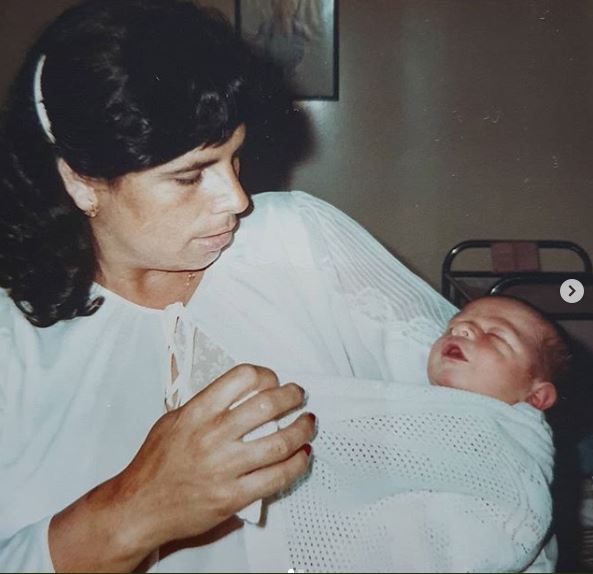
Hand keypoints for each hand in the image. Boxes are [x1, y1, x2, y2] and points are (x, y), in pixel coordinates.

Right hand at [113, 363, 313, 550]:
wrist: (139, 507)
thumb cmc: (154, 465)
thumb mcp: (172, 421)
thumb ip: (205, 405)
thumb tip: (239, 393)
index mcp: (197, 412)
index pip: (242, 377)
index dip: (265, 375)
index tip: (273, 380)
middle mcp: (213, 436)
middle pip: (268, 405)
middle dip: (292, 396)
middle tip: (298, 396)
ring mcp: (225, 468)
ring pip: (279, 442)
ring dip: (302, 429)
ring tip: (308, 423)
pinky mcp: (233, 497)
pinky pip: (276, 477)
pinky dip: (296, 464)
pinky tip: (303, 455)